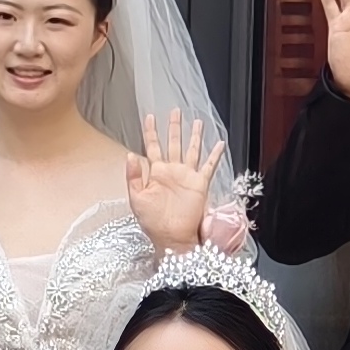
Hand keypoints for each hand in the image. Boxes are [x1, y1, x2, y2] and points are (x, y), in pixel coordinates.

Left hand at [124, 110, 227, 252]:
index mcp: (156, 173)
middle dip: (174, 127)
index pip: (152, 146)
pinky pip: (209, 166)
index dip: (151, 131)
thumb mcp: (136, 198)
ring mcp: (187, 177)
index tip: (150, 117)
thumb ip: (133, 176)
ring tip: (197, 122)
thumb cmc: (153, 222)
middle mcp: (172, 172)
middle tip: (175, 111)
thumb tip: (130, 155)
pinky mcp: (200, 184)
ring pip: (192, 150)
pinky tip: (219, 144)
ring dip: (194, 136)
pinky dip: (214, 155)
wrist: (172, 238)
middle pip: (174, 143)